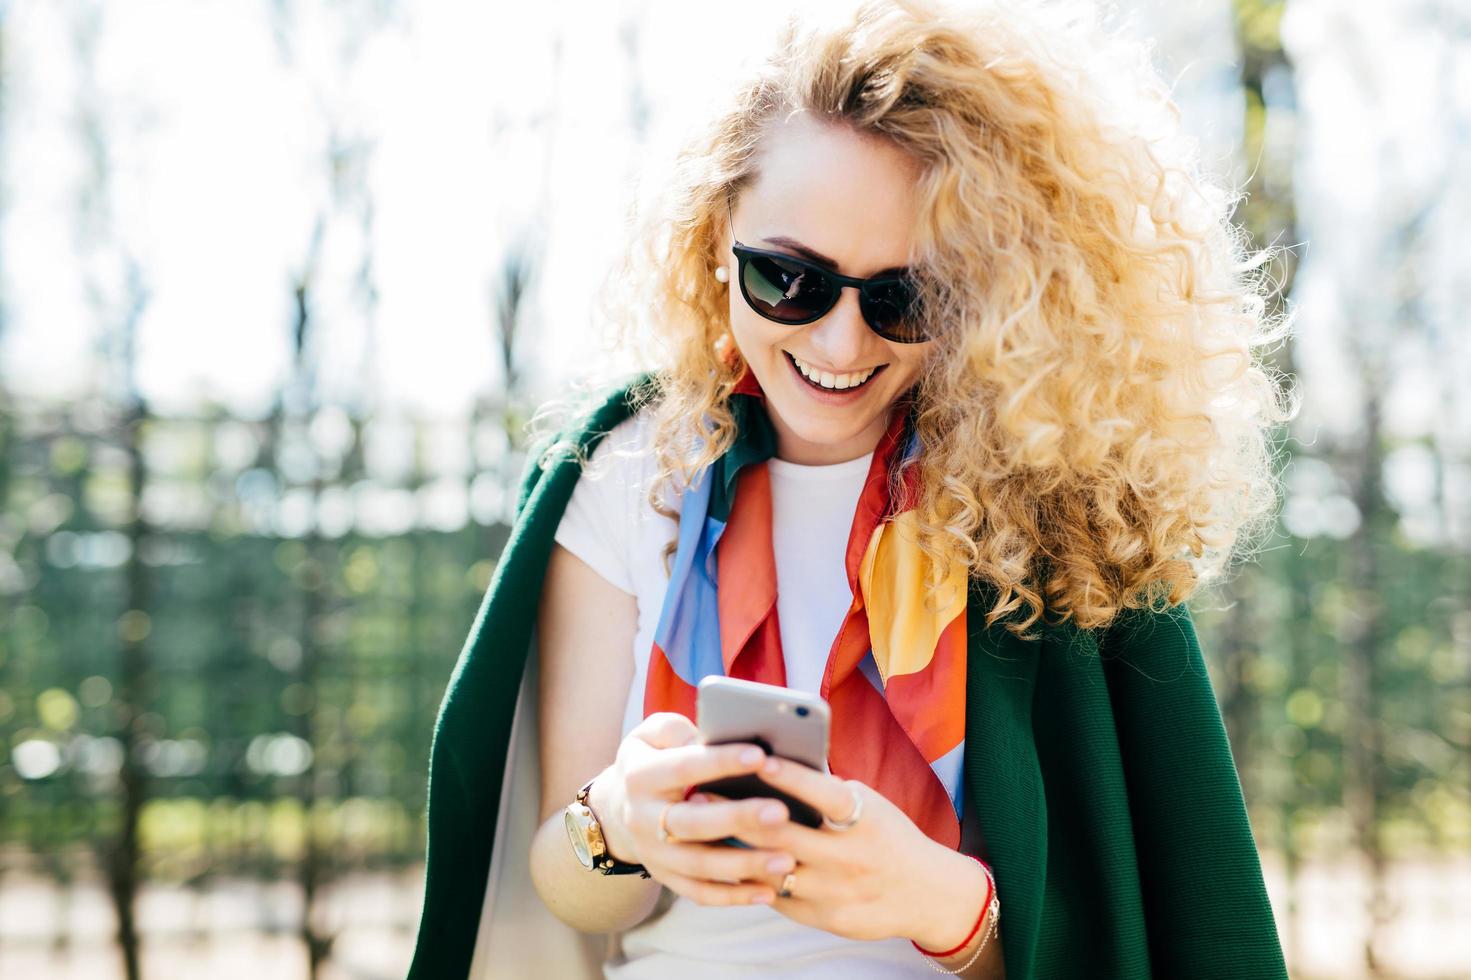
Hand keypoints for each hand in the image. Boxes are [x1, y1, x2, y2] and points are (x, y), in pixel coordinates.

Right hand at [589, 712, 800, 906]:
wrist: (618, 808)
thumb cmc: (656, 759)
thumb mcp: (653, 734)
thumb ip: (679, 729)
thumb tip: (716, 734)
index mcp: (640, 775)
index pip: (683, 767)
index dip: (720, 761)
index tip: (760, 755)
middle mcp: (641, 818)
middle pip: (691, 822)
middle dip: (737, 818)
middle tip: (781, 812)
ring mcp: (653, 854)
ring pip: (699, 865)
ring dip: (744, 864)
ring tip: (787, 859)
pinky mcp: (667, 878)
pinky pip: (700, 893)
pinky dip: (734, 896)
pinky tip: (769, 891)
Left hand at [705, 754, 985, 946]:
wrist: (926, 893)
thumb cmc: (887, 835)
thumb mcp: (870, 806)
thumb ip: (828, 793)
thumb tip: (773, 766)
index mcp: (866, 820)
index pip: (825, 793)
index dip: (792, 776)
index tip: (758, 758)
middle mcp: (852, 857)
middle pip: (785, 835)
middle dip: (739, 813)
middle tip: (701, 792)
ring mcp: (838, 891)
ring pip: (774, 870)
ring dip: (735, 848)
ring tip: (703, 827)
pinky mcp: (828, 919)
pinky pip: (779, 898)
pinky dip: (752, 878)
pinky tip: (727, 862)